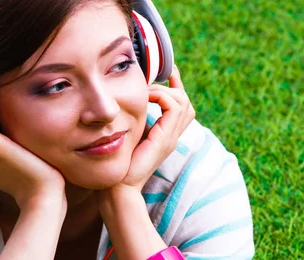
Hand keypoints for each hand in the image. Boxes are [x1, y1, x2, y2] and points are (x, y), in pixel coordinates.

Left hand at [117, 66, 194, 189]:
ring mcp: (171, 138)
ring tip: (147, 91)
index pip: (181, 108)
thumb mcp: (127, 135)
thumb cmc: (117, 163)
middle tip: (156, 77)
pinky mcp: (165, 139)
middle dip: (173, 85)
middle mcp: (172, 136)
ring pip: (182, 101)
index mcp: (165, 136)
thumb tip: (124, 102)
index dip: (176, 88)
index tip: (168, 72)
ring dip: (164, 90)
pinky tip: (146, 97)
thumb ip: (132, 121)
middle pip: (186, 103)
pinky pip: (174, 107)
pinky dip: (162, 96)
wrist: (118, 187)